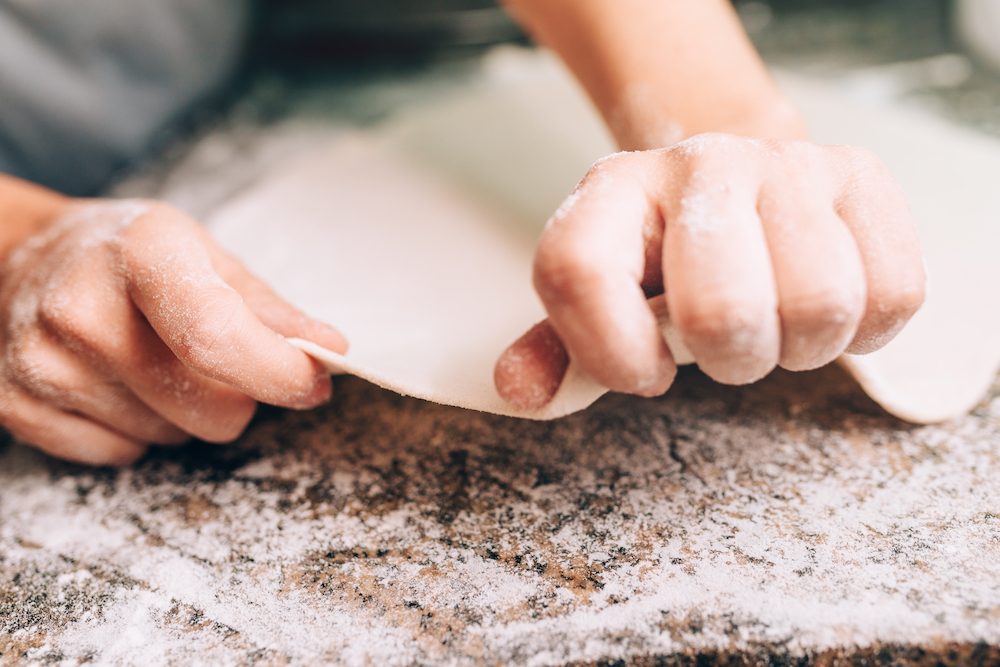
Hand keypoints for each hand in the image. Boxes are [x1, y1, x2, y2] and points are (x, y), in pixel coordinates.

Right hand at [0, 200, 345, 464]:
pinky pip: (123, 454)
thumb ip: (268, 308)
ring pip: (172, 437)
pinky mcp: (16, 408)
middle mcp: (81, 308)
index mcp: (142, 253)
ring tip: (152, 360)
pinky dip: (138, 430)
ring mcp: (41, 363)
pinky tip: (117, 383)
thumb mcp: (204, 255)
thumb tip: (327, 350)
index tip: (313, 383)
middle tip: (215, 360)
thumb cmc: (126, 256)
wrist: (16, 258)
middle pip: (210, 408)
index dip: (278, 373)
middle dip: (237, 397)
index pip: (218, 336)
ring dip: (183, 412)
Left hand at [495, 134, 925, 408]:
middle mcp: (697, 163)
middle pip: (721, 312)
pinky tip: (826, 304)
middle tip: (727, 346)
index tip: (643, 373)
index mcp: (610, 192)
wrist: (737, 180)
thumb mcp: (599, 299)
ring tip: (778, 322)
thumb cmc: (662, 261)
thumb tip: (520, 393)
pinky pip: (892, 295)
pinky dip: (863, 332)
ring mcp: (785, 162)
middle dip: (730, 359)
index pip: (578, 272)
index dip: (608, 353)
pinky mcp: (860, 174)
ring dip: (799, 347)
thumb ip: (559, 351)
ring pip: (820, 305)